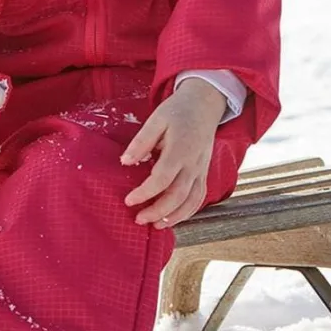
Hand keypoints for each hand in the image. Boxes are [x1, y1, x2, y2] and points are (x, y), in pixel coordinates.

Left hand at [121, 78, 225, 228]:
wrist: (205, 105)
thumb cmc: (177, 111)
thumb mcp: (156, 119)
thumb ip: (141, 141)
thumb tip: (125, 162)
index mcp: (180, 149)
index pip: (162, 178)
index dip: (145, 192)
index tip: (128, 200)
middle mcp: (193, 164)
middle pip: (178, 196)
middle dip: (158, 212)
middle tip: (138, 220)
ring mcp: (201, 171)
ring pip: (191, 201)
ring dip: (174, 217)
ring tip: (155, 225)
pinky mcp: (204, 174)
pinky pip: (198, 198)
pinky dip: (187, 212)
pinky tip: (173, 218)